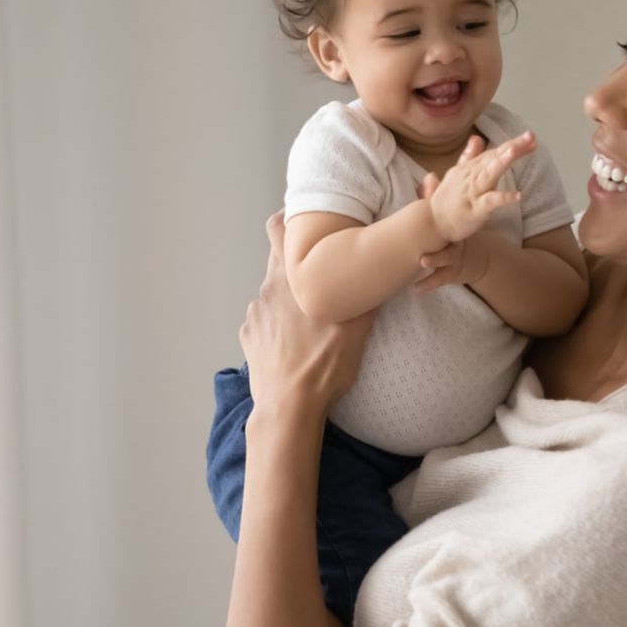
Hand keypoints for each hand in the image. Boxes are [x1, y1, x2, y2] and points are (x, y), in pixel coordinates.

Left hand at [239, 211, 376, 420]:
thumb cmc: (324, 365)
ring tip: (310, 323)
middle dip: (299, 266)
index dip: (288, 220)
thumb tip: (377, 270)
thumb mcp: (357, 327)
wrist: (288, 406)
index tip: (303, 223)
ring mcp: (255, 315)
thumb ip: (363, 293)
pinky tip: (295, 344)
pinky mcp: (249, 337)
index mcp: (291, 279)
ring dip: (290, 301)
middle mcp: (267, 289)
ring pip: (274, 295)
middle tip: (320, 278)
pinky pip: (265, 322)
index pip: (278, 229)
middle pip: (280, 262)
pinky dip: (278, 326)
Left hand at [413, 166, 493, 293]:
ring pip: (444, 263)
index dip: (440, 216)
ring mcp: (454, 260)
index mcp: (455, 229)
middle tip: (423, 255)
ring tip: (422, 262)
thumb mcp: (455, 216)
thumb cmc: (460, 233)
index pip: (448, 221)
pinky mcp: (452, 274)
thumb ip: (438, 196)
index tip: (427, 209)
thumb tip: (429, 174)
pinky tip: (415, 290)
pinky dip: (427, 285)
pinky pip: (439, 280)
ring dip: (433, 262)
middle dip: (436, 251)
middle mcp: (456, 244)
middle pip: (447, 246)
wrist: (478, 258)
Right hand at [424, 131, 534, 243]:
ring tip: (516, 150)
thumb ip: (468, 157)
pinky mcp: (474, 210)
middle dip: (512, 147)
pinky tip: (518, 196)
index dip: (512, 145)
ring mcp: (471, 192)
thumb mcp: (457, 175)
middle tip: (531, 136)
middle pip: (494, 158)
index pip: (492, 153)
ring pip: (489, 174)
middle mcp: (470, 176)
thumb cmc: (445, 202)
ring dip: (502, 161)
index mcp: (468, 169)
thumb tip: (477, 138)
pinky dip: (502, 198)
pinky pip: (490, 202)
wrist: (428, 223)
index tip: (530, 138)